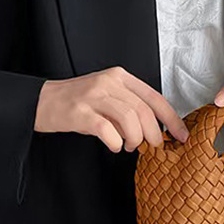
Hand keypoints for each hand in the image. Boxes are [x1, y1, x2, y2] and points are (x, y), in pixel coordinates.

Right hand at [34, 66, 189, 151]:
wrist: (41, 102)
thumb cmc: (78, 103)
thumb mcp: (107, 96)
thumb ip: (130, 107)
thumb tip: (156, 130)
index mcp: (120, 77)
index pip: (155, 97)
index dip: (172, 118)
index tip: (182, 135)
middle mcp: (109, 82)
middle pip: (144, 110)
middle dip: (154, 134)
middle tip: (152, 146)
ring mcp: (93, 96)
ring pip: (129, 119)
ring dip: (135, 139)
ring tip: (129, 146)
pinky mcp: (80, 112)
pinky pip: (107, 130)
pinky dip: (115, 142)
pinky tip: (113, 145)